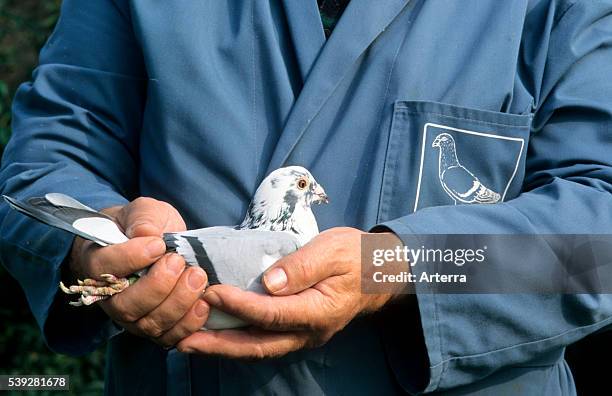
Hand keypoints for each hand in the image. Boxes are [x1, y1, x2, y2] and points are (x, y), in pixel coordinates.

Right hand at [67, 197, 208, 346]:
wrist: (157, 245)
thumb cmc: (144, 226)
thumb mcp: (144, 211)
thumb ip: (144, 218)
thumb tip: (147, 233)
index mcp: (98, 262)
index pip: (105, 268)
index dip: (131, 258)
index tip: (158, 245)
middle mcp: (111, 297)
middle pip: (126, 305)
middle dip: (158, 286)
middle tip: (179, 262)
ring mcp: (133, 317)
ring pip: (149, 324)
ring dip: (177, 303)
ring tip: (197, 277)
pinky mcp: (156, 329)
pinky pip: (169, 337)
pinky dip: (188, 323)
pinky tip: (203, 302)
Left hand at [176, 227, 402, 358]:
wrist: (377, 273)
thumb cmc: (355, 256)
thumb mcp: (332, 250)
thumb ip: (302, 266)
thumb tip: (269, 282)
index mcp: (319, 311)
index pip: (272, 313)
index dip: (240, 305)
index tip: (211, 291)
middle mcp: (309, 331)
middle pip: (259, 345)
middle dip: (220, 345)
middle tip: (184, 340)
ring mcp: (303, 335)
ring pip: (258, 348)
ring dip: (223, 348)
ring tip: (190, 342)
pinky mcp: (296, 330)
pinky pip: (263, 341)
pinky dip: (236, 341)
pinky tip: (215, 335)